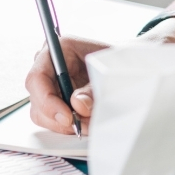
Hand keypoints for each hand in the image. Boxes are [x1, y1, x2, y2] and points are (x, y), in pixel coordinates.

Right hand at [24, 18, 174, 134]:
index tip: (67, 118)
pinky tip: (88, 122)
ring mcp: (52, 82)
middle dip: (60, 118)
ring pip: (43, 113)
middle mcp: (51, 64)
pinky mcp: (58, 98)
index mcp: (61, 47)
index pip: (37, 77)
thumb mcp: (114, 71)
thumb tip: (77, 105)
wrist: (137, 62)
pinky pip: (54, 118)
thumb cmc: (125, 59)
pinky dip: (70, 125)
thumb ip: (95, 89)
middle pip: (37, 99)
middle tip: (84, 127)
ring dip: (66, 125)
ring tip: (92, 124)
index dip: (47, 100)